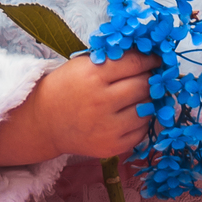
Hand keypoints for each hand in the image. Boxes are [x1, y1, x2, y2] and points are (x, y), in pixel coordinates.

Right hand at [0, 50, 157, 165]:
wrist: (45, 122)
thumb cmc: (66, 87)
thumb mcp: (82, 65)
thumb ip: (112, 59)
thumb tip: (147, 55)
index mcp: (93, 76)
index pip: (135, 63)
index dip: (150, 59)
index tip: (157, 59)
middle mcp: (101, 102)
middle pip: (144, 85)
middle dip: (151, 79)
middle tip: (152, 76)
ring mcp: (107, 127)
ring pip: (147, 109)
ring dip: (148, 100)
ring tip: (141, 95)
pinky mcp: (112, 147)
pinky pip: (142, 131)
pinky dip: (142, 121)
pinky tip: (133, 113)